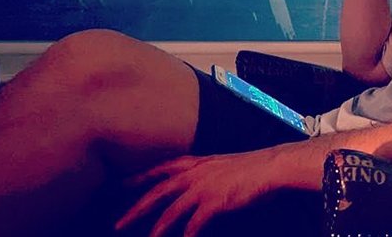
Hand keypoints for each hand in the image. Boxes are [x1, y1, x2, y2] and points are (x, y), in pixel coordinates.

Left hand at [115, 150, 282, 236]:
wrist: (271, 166)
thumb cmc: (255, 165)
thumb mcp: (226, 164)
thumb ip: (210, 173)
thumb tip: (205, 184)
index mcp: (199, 162)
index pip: (163, 168)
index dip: (142, 177)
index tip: (125, 183)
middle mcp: (196, 173)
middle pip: (158, 192)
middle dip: (137, 208)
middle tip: (119, 223)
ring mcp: (203, 188)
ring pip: (171, 211)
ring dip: (157, 228)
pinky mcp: (213, 202)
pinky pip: (194, 224)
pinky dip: (187, 235)